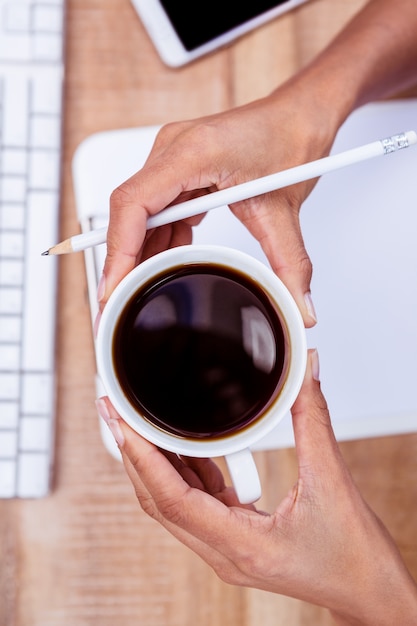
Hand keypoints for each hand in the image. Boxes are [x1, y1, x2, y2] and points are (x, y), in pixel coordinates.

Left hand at [97, 350, 416, 623]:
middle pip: (159, 500)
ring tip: (139, 422)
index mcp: (241, 545)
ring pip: (173, 501)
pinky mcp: (235, 536)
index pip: (172, 499)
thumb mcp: (333, 482)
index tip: (122, 422)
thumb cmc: (354, 558)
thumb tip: (303, 374)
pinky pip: (197, 500)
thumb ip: (314, 421)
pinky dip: (184, 469)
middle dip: (134, 453)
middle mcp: (224, 550)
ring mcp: (227, 546)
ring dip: (154, 462)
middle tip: (116, 412)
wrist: (370, 593)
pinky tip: (183, 444)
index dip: (142, 457)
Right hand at [99, 84, 339, 326]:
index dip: (119, 250)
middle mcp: (173, 149)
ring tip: (147, 287)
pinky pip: (156, 208)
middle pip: (129, 213)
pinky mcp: (178, 168)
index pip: (133, 204)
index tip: (115, 286)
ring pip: (140, 213)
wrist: (299, 116)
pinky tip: (167, 259)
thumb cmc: (289, 140)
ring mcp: (172, 157)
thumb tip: (297, 305)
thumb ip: (290, 264)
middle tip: (124, 300)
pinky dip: (160, 238)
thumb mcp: (285, 211)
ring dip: (143, 251)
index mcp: (192, 152)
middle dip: (126, 260)